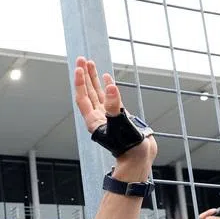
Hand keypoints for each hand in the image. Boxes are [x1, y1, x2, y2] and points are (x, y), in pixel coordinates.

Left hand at [73, 56, 155, 174]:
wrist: (139, 158)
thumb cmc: (128, 146)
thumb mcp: (120, 125)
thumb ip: (114, 106)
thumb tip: (111, 86)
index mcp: (94, 120)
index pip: (83, 97)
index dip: (81, 82)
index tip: (80, 67)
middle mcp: (98, 117)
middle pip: (88, 92)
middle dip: (84, 75)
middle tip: (82, 59)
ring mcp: (108, 116)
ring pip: (98, 93)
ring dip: (94, 78)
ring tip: (91, 63)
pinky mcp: (119, 116)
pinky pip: (111, 98)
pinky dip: (109, 87)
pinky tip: (107, 78)